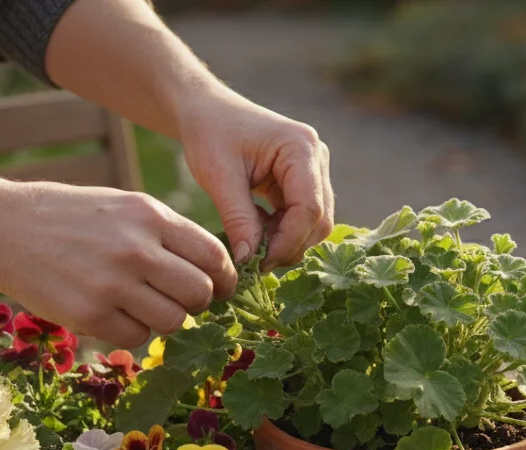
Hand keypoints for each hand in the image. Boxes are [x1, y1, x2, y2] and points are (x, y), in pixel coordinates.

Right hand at [0, 181, 237, 348]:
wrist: (5, 228)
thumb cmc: (73, 218)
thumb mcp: (125, 207)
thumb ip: (168, 234)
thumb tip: (214, 271)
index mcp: (151, 217)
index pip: (214, 256)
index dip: (225, 279)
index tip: (220, 289)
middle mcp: (137, 249)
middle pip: (200, 293)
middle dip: (197, 303)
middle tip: (180, 301)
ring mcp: (113, 284)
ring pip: (173, 321)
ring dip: (166, 320)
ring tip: (143, 307)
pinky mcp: (90, 314)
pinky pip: (137, 337)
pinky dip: (133, 332)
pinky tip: (115, 314)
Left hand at [177, 90, 333, 269]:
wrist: (206, 111)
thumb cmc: (210, 134)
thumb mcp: (218, 176)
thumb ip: (238, 219)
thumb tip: (248, 261)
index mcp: (300, 147)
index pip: (309, 208)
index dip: (288, 241)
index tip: (259, 263)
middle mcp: (316, 157)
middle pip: (319, 219)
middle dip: (290, 245)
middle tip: (254, 261)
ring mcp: (314, 170)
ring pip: (315, 222)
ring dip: (286, 240)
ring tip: (251, 242)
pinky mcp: (304, 181)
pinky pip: (302, 217)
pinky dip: (281, 231)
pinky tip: (255, 229)